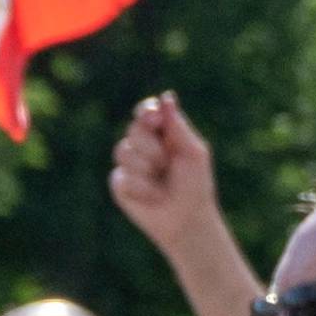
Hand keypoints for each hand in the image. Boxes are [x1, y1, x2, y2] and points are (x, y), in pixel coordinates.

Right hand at [107, 93, 223, 254]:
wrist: (187, 219)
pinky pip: (123, 176)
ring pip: (123, 151)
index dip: (146, 112)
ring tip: (161, 181)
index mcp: (162, 135)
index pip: (146, 112)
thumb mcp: (192, 152)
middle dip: (151, 146)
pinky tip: (152, 197)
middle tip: (166, 161)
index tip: (154, 118)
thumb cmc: (195, 185)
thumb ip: (177, 126)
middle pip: (133, 129)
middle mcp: (143, 146)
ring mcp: (129, 165)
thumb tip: (166, 96)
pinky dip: (142, 187)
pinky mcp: (120, 184)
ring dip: (147, 168)